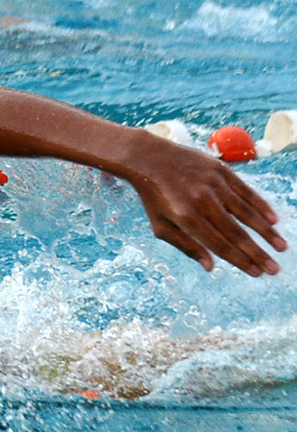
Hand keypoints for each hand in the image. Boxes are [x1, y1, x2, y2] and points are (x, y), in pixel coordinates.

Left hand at [128, 134, 286, 275]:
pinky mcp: (220, 170)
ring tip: (282, 247)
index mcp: (186, 217)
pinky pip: (245, 191)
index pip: (219, 244)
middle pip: (235, 232)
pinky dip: (260, 206)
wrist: (148, 158)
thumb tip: (210, 267)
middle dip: (257, 253)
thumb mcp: (161, 225)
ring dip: (266, 231)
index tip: (257, 273)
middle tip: (275, 270)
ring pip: (245, 212)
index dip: (239, 260)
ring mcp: (212, 184)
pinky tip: (273, 220)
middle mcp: (202, 200)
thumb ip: (186, 246)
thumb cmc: (154, 197)